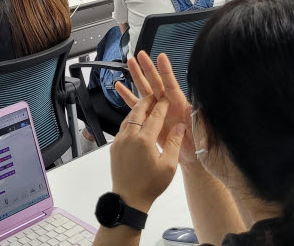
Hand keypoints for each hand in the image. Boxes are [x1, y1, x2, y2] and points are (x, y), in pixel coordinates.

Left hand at [109, 93, 184, 212]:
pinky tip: (135, 121)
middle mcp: (129, 136)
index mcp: (144, 140)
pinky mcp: (114, 146)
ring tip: (145, 104)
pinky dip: (130, 120)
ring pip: (128, 118)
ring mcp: (119, 141)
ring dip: (137, 109)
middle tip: (154, 94)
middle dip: (147, 101)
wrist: (129, 198)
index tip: (166, 98)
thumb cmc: (151, 184)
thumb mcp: (169, 165)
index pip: (155, 115)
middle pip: (138, 111)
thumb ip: (174, 143)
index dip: (161, 105)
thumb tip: (179, 126)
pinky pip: (122, 127)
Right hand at [116, 52, 195, 166]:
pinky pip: (136, 105)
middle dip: (148, 68)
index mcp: (179, 105)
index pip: (171, 85)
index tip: (161, 57)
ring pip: (145, 90)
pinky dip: (128, 95)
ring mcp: (158, 110)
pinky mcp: (149, 118)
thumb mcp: (200, 133)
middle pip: (155, 83)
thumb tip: (196, 110)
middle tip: (140, 55)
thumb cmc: (197, 144)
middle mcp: (167, 104)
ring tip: (129, 63)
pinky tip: (120, 87)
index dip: (166, 71)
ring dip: (137, 76)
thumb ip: (198, 122)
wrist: (190, 156)